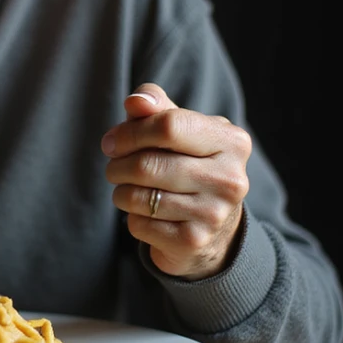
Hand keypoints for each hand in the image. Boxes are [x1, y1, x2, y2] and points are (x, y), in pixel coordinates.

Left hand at [101, 83, 251, 279]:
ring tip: (127, 189)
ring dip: (120, 192)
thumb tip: (136, 101)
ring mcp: (215, 213)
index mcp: (231, 141)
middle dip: (117, 165)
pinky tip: (146, 214)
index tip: (112, 141)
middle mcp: (230, 178)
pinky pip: (140, 224)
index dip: (129, 132)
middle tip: (114, 167)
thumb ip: (155, 107)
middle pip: (147, 164)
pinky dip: (131, 217)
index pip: (167, 125)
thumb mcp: (179, 130)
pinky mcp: (194, 241)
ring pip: (138, 196)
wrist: (215, 229)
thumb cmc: (187, 164)